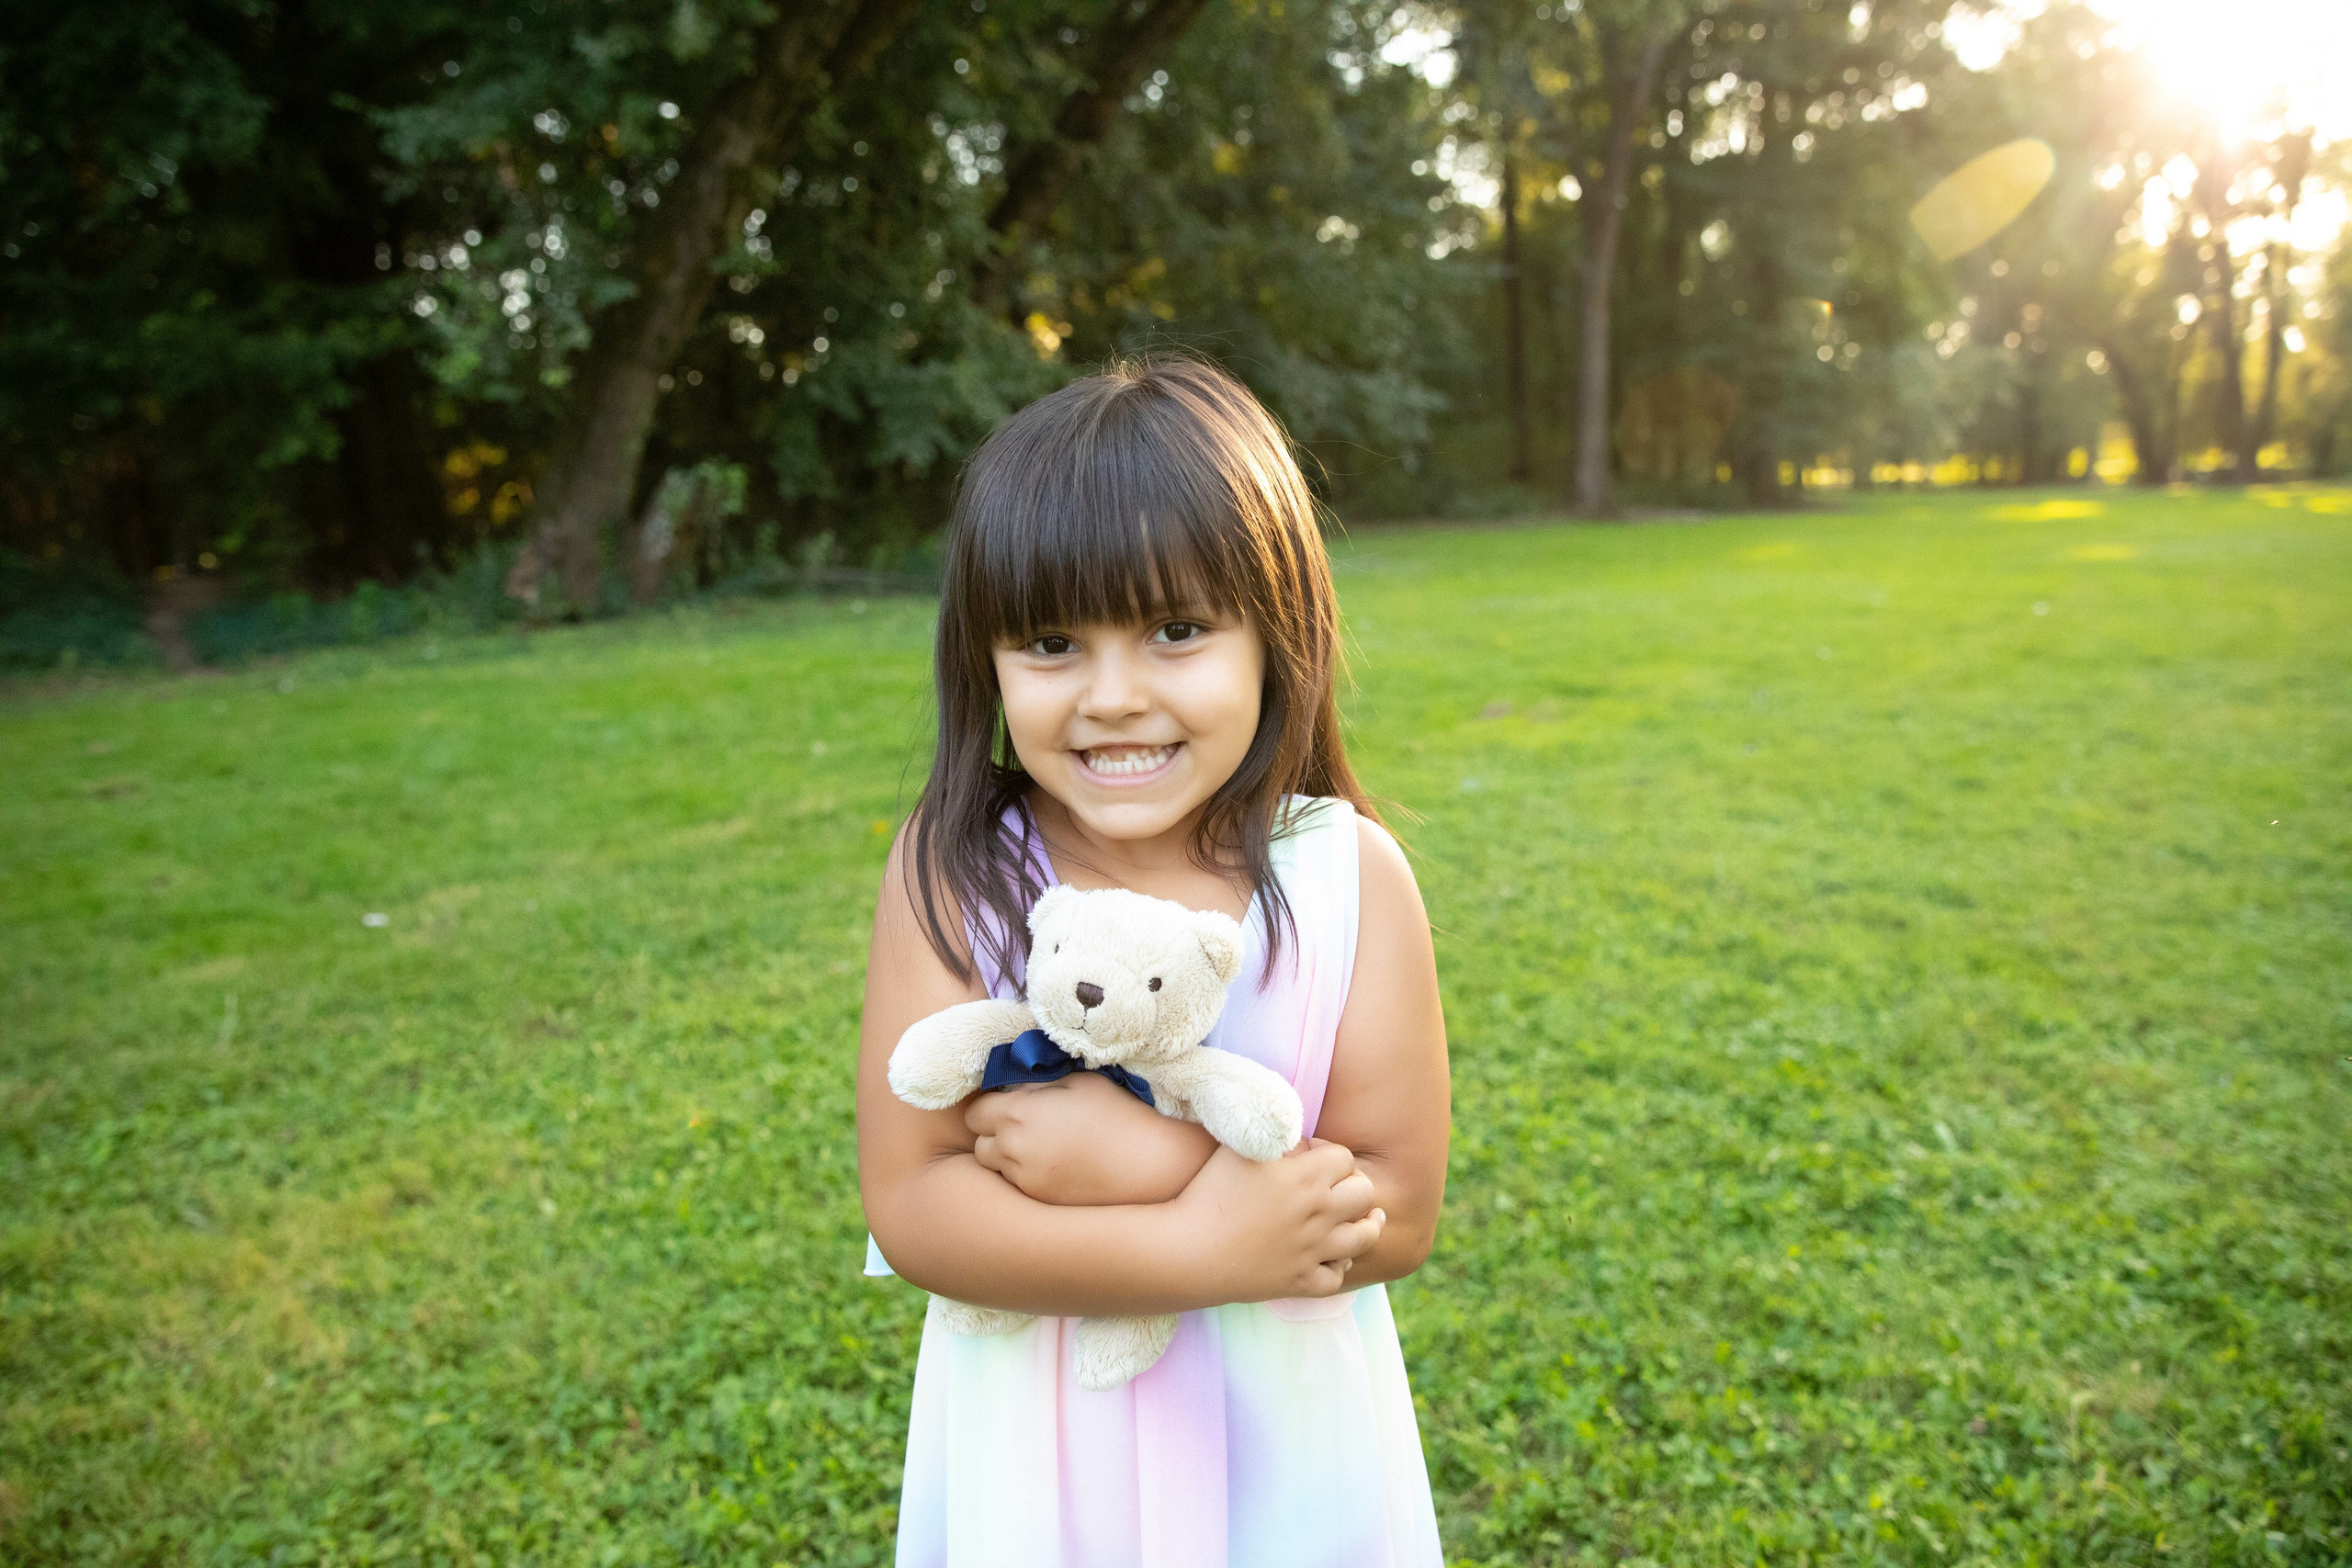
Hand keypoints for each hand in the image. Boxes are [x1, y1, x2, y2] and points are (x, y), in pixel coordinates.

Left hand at [966, 1073, 1217, 1206]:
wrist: (1145, 1163)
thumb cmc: (1115, 1113)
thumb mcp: (1076, 1082)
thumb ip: (1035, 1083)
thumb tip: (1012, 1086)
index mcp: (1017, 1115)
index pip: (974, 1113)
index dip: (990, 1107)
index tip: (1010, 1103)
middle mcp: (1012, 1151)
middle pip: (979, 1144)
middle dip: (994, 1134)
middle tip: (1023, 1125)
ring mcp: (1025, 1181)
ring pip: (996, 1168)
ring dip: (1007, 1156)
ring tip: (1039, 1147)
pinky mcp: (1040, 1201)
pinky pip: (1017, 1186)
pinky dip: (1026, 1175)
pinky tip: (1055, 1165)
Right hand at [1169, 1138, 1385, 1302]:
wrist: (1187, 1249)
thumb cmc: (1208, 1192)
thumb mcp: (1239, 1148)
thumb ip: (1274, 1133)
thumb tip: (1298, 1136)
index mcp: (1306, 1177)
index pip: (1345, 1158)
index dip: (1330, 1154)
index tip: (1311, 1158)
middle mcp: (1318, 1214)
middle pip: (1364, 1193)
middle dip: (1353, 1186)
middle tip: (1335, 1188)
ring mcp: (1313, 1251)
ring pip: (1365, 1237)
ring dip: (1366, 1224)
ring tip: (1363, 1218)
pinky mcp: (1301, 1283)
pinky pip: (1338, 1277)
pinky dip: (1340, 1266)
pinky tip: (1333, 1256)